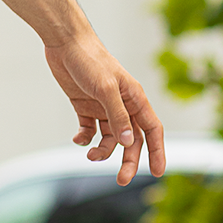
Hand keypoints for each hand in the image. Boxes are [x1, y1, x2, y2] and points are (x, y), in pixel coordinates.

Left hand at [44, 33, 165, 185]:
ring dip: (102, 150)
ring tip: (90, 154)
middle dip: (128, 160)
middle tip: (121, 179)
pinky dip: (84, 138)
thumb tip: (128, 142)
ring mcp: (102, 106)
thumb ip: (117, 115)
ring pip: (109, 138)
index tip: (157, 172)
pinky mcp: (84, 105)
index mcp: (135, 98)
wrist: (64, 42)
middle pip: (131, 140)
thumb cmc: (90, 60)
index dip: (158, 151)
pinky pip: (89, 129)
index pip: (152, 130)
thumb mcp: (105, 88)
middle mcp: (121, 104)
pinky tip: (78, 139)